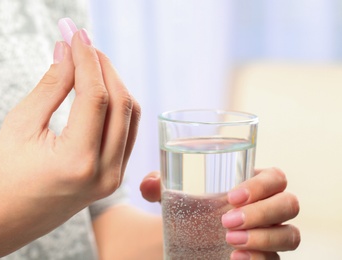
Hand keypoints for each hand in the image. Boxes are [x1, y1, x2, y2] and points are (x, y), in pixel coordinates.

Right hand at [0, 29, 139, 257]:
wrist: (6, 218)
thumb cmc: (3, 176)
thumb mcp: (20, 125)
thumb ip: (50, 86)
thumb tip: (67, 51)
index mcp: (77, 162)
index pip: (96, 97)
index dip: (88, 60)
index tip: (77, 35)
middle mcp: (104, 173)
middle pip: (121, 103)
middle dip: (104, 67)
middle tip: (84, 44)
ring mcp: (113, 178)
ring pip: (130, 117)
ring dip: (114, 84)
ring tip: (91, 63)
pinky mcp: (114, 177)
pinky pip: (126, 133)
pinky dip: (117, 106)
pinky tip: (100, 89)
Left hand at [140, 168, 299, 258]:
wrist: (189, 239)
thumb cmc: (189, 209)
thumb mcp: (174, 195)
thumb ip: (160, 185)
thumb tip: (150, 184)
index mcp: (253, 184)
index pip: (275, 177)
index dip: (262, 185)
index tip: (232, 196)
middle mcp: (269, 208)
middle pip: (289, 204)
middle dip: (262, 213)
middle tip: (227, 222)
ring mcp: (272, 234)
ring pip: (290, 234)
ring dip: (263, 238)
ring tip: (230, 242)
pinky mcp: (266, 256)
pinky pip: (277, 259)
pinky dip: (260, 259)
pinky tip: (236, 259)